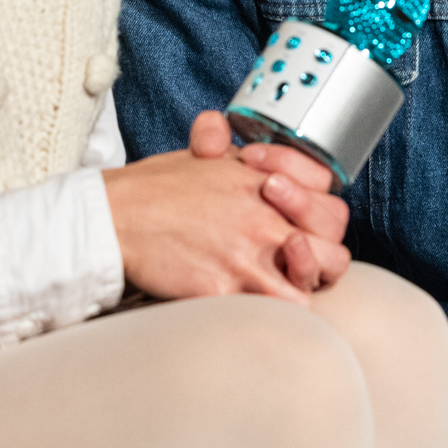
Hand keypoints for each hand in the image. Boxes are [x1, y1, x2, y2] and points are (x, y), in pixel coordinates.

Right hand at [101, 111, 319, 302]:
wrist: (114, 217)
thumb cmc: (155, 189)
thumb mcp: (201, 155)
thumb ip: (227, 148)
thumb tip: (219, 133)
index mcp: (264, 180)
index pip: (329, 198)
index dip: (316, 211)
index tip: (291, 217)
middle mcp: (264, 216)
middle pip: (333, 245)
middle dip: (322, 256)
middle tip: (296, 259)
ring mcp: (248, 254)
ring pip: (313, 283)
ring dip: (302, 287)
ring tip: (281, 285)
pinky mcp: (225, 288)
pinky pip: (274, 312)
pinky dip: (273, 314)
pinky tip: (255, 305)